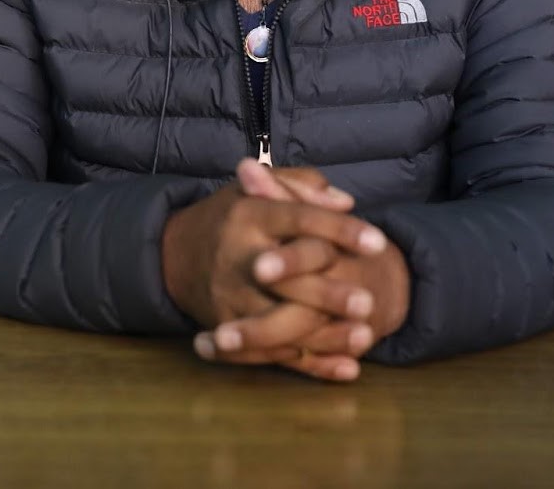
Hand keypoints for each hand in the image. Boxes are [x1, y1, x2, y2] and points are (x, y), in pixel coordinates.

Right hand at [161, 159, 387, 379]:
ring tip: (365, 336)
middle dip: (329, 293)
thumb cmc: (232, 217)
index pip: (299, 219)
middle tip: (369, 302)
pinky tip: (346, 367)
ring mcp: (230, 296)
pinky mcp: (227, 326)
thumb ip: (302, 186)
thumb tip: (346, 203)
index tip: (378, 242)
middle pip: (288, 278)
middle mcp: (237, 255)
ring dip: (325, 335)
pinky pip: (272, 351)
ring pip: (280, 323)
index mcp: (249, 214)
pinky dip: (311, 364)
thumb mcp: (257, 188)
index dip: (339, 230)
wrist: (175, 253)